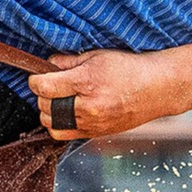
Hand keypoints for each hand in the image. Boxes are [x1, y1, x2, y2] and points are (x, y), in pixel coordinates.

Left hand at [25, 48, 186, 140]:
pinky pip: (66, 135)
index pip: (45, 87)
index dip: (34, 81)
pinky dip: (60, 125)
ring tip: (57, 101)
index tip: (35, 78)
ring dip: (48, 113)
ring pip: (53, 124)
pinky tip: (67, 113)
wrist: (156, 89)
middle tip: (49, 87)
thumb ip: (68, 62)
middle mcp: (88, 106)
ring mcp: (93, 123)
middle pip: (46, 106)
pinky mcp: (97, 133)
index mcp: (87, 82)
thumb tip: (47, 64)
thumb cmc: (130, 69)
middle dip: (42, 96)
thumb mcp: (97, 56)